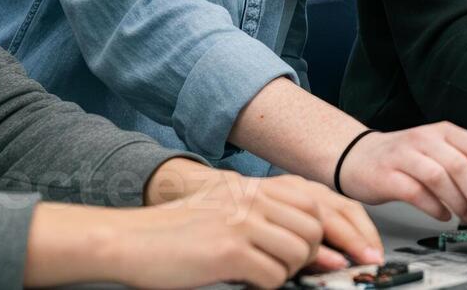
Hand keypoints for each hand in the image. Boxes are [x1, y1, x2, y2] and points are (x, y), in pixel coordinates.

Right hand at [89, 174, 336, 289]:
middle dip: (308, 255)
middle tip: (284, 267)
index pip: (315, 202)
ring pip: (300, 253)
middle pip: (314, 228)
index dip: (327, 230)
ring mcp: (242, 223)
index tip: (336, 253)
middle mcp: (252, 199)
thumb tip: (315, 244)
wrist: (129, 239)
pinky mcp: (229, 251)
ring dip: (287, 272)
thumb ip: (264, 215)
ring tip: (262, 274)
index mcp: (253, 187)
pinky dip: (266, 285)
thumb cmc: (176, 231)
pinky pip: (274, 276)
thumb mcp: (224, 208)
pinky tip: (245, 282)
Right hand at [336, 122, 466, 225]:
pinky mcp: (388, 176)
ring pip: (441, 178)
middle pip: (462, 165)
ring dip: (460, 203)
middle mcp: (425, 139)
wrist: (358, 156)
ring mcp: (405, 156)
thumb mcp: (441, 155)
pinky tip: (443, 215)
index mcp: (444, 131)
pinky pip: (417, 194)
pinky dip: (435, 208)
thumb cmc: (404, 159)